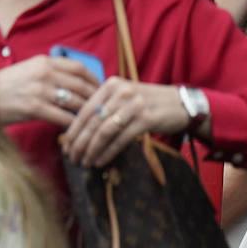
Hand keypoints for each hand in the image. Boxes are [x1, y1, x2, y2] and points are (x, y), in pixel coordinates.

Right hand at [0, 55, 101, 126]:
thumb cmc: (4, 88)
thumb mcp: (27, 71)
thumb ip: (48, 73)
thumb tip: (73, 83)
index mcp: (44, 62)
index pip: (78, 67)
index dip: (94, 78)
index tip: (101, 87)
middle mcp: (44, 73)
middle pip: (80, 84)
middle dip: (95, 97)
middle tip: (103, 107)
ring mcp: (39, 90)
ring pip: (74, 101)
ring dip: (86, 112)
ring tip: (92, 120)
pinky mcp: (34, 108)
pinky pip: (62, 116)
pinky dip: (72, 124)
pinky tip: (76, 130)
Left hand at [62, 79, 188, 167]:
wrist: (180, 103)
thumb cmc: (148, 103)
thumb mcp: (124, 98)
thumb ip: (104, 108)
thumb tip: (77, 132)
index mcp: (112, 84)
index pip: (86, 110)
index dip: (73, 131)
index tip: (66, 147)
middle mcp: (122, 91)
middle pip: (93, 122)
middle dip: (80, 143)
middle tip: (72, 159)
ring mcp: (135, 104)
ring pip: (105, 131)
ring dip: (92, 150)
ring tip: (85, 162)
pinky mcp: (146, 118)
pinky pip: (121, 139)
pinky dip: (108, 152)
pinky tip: (101, 161)